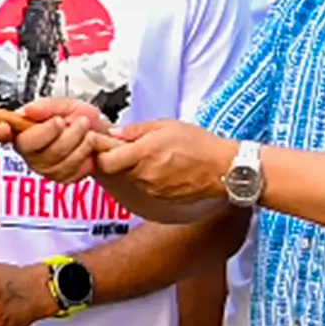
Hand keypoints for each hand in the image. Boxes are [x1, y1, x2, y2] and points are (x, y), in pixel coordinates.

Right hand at [0, 98, 113, 182]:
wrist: (105, 136)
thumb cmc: (83, 120)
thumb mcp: (67, 104)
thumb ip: (48, 106)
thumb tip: (28, 110)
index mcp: (25, 129)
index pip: (2, 132)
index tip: (3, 126)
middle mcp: (30, 150)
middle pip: (29, 146)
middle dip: (52, 131)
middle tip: (66, 121)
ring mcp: (44, 166)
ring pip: (54, 158)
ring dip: (75, 141)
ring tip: (85, 130)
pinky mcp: (60, 178)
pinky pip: (69, 170)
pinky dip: (84, 155)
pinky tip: (86, 147)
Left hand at [96, 119, 233, 204]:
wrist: (223, 169)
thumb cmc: (199, 145)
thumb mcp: (166, 126)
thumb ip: (136, 130)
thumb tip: (114, 133)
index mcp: (143, 155)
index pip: (105, 162)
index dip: (101, 152)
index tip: (103, 144)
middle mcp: (144, 176)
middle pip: (115, 171)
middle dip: (116, 159)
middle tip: (126, 147)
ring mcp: (152, 190)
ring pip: (130, 180)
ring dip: (132, 169)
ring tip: (151, 156)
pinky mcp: (161, 199)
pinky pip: (144, 188)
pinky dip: (146, 178)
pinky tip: (161, 168)